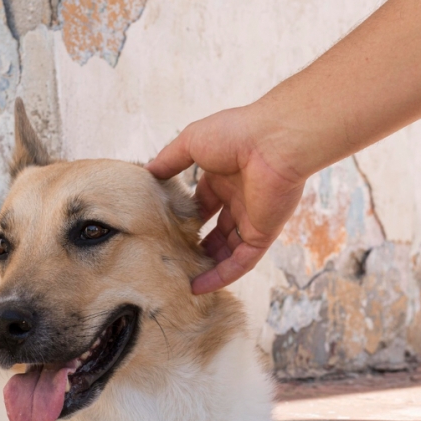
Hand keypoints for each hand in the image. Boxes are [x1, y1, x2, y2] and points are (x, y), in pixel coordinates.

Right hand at [146, 105, 307, 293]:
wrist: (274, 142)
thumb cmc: (234, 134)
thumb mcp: (190, 143)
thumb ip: (169, 160)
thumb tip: (147, 172)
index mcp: (224, 177)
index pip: (203, 203)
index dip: (186, 217)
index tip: (166, 231)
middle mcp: (239, 199)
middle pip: (216, 230)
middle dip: (197, 244)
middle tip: (173, 258)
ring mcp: (252, 219)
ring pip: (228, 250)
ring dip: (207, 264)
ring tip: (181, 279)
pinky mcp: (263, 235)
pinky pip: (241, 263)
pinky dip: (221, 276)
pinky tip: (199, 287)